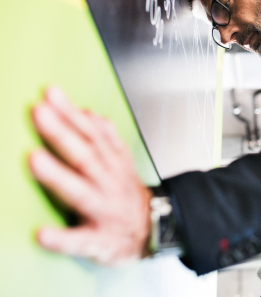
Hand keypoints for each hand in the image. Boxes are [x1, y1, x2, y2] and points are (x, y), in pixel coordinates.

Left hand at [29, 87, 151, 264]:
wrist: (153, 229)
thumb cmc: (126, 195)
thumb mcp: (122, 162)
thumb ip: (105, 137)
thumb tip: (87, 112)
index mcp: (113, 163)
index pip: (92, 133)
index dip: (72, 113)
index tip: (51, 94)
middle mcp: (108, 183)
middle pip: (85, 155)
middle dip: (62, 133)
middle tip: (39, 112)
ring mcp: (104, 211)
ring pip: (81, 192)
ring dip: (58, 176)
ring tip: (34, 159)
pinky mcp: (98, 240)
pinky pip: (80, 240)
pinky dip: (62, 237)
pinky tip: (42, 234)